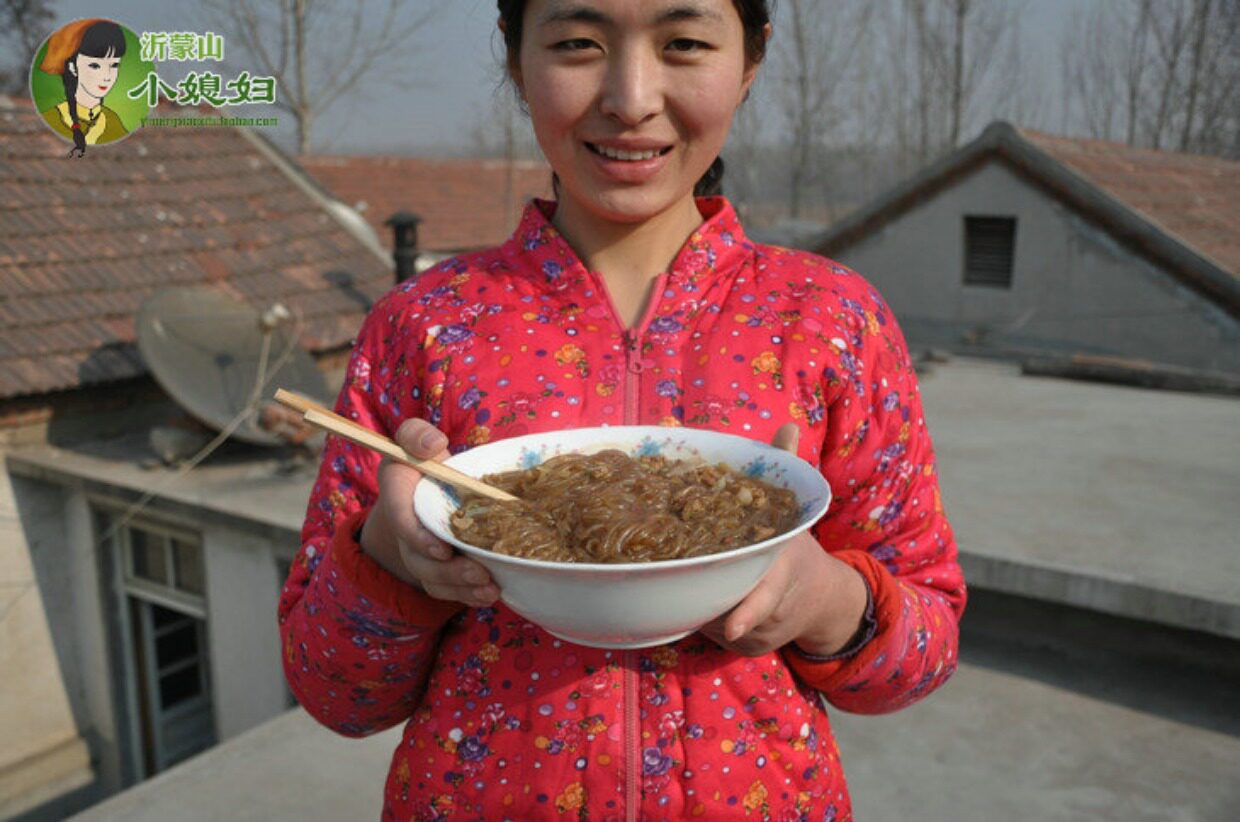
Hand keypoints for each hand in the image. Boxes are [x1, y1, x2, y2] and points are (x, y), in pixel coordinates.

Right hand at [358, 418, 499, 607]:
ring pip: (435, 580)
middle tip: (480, 574)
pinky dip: (468, 595)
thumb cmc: (424, 461)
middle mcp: (406, 532)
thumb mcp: (415, 439)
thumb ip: (417, 435)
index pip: (401, 521)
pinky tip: (491, 593)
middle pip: (420, 560)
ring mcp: (421, 555)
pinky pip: (448, 589)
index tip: (442, 549)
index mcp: (398, 497)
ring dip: (462, 588)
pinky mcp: (438, 568)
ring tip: (491, 589)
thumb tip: (433, 444)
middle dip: (449, 571)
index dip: (418, 538)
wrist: (427, 487)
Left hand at [699, 424, 868, 656]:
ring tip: (687, 574)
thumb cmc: (793, 546)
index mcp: (781, 572)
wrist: (821, 598)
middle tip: (671, 577)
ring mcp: (759, 635)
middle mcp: (772, 611)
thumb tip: (788, 425)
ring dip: (695, 602)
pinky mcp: (744, 649)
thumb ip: (785, 468)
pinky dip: (699, 617)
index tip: (731, 626)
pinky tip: (696, 594)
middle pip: (727, 611)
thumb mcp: (793, 509)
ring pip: (712, 623)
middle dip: (701, 598)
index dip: (747, 612)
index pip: (765, 597)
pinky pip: (711, 635)